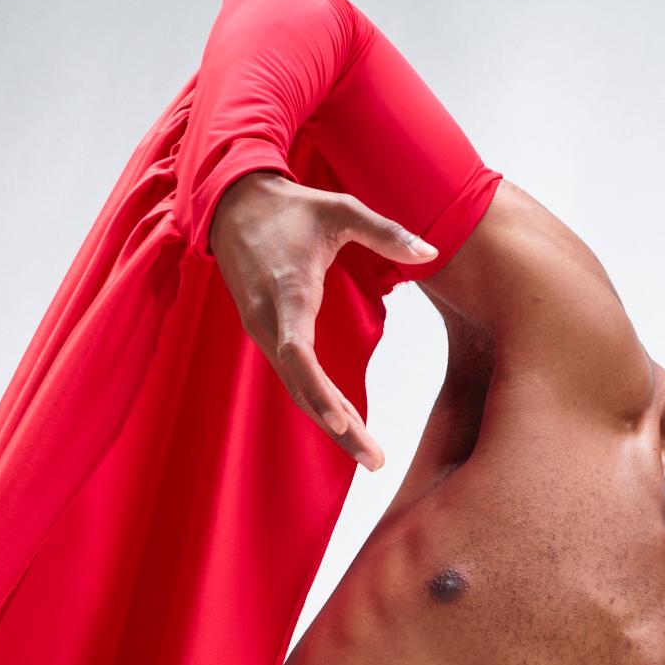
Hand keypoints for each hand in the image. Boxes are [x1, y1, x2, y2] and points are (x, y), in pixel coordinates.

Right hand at [208, 172, 439, 468]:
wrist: (232, 203)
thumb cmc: (293, 207)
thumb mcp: (342, 209)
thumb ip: (387, 232)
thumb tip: (432, 253)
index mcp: (287, 291)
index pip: (298, 353)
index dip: (319, 390)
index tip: (342, 421)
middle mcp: (269, 319)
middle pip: (301, 386)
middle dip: (338, 427)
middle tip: (376, 462)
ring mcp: (264, 330)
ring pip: (297, 388)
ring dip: (331, 422)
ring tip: (371, 456)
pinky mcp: (266, 333)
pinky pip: (294, 376)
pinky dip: (320, 402)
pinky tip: (348, 423)